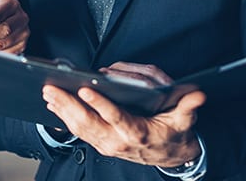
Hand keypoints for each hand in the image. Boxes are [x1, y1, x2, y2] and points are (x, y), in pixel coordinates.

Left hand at [42, 63, 204, 167]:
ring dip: (61, 110)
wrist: (170, 156)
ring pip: (79, 128)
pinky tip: (53, 104)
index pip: (116, 117)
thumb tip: (197, 96)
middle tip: (51, 89)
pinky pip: (78, 131)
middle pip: (89, 123)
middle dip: (68, 105)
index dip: (100, 104)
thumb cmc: (174, 133)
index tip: (86, 89)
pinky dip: (64, 117)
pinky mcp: (100, 143)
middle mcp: (118, 141)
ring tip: (48, 93)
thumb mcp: (185, 120)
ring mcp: (107, 144)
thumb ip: (188, 107)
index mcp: (137, 133)